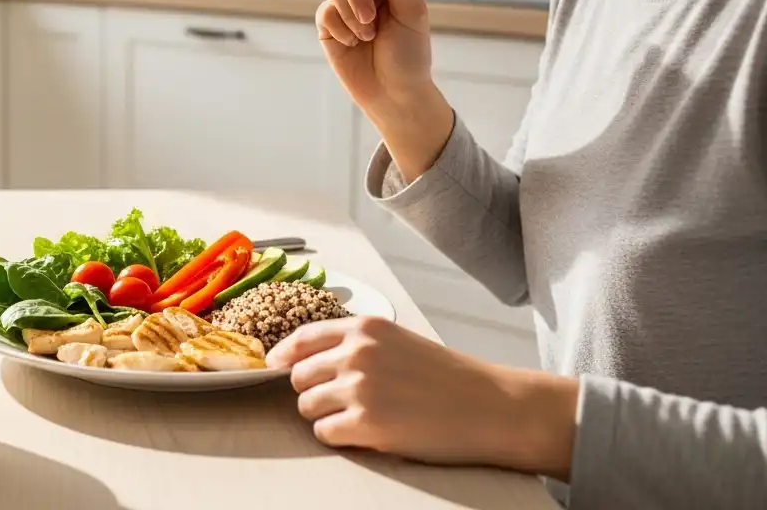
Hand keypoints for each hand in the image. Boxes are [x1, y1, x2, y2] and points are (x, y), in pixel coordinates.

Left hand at [267, 315, 577, 479]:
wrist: (491, 407)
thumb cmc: (447, 377)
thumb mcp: (398, 342)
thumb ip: (355, 345)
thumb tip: (303, 360)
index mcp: (364, 328)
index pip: (300, 338)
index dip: (283, 356)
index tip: (275, 368)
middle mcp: (356, 353)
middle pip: (297, 376)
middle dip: (313, 391)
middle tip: (342, 402)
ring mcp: (359, 388)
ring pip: (306, 406)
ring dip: (326, 416)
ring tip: (360, 418)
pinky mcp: (365, 423)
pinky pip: (325, 433)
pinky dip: (340, 437)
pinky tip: (367, 434)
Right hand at [319, 0, 453, 179]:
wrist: (393, 94)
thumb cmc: (410, 55)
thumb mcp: (413, 15)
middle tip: (372, 17)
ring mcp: (345, 6)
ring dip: (352, 14)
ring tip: (368, 36)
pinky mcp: (328, 25)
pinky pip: (324, 12)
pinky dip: (340, 28)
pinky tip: (353, 44)